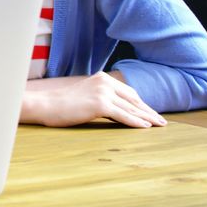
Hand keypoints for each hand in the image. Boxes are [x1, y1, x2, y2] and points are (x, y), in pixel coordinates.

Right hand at [21, 72, 167, 127]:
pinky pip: (123, 115)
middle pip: (133, 99)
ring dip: (147, 118)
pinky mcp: (100, 105)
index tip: (151, 113)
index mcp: (102, 78)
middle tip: (161, 121)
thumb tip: (119, 110)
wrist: (45, 105)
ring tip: (159, 125)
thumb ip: (102, 97)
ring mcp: (102, 93)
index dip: (142, 104)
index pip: (128, 92)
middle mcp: (104, 82)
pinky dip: (136, 122)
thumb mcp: (85, 95)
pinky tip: (146, 127)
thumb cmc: (61, 104)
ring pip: (131, 108)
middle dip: (148, 111)